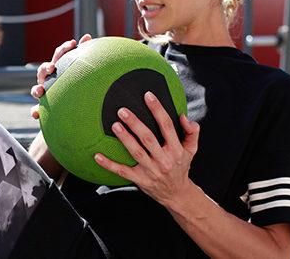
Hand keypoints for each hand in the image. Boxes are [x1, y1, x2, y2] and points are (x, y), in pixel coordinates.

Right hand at [29, 34, 92, 118]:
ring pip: (35, 90)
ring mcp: (43, 93)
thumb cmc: (72, 85)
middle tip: (52, 67)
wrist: (67, 109)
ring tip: (41, 91)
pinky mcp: (41, 108)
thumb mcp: (76, 71)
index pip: (58, 56)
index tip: (72, 43)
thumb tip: (87, 35)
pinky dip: (34, 111)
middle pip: (42, 71)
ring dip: (36, 89)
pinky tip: (36, 114)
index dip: (64, 49)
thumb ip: (81, 55)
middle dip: (45, 68)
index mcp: (57, 69)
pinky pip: (35, 110)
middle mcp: (47, 80)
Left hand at [94, 91, 200, 208]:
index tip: (148, 96)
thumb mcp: (191, 149)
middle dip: (135, 123)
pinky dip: (109, 164)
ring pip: (136, 153)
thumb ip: (192, 131)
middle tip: (123, 111)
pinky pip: (122, 172)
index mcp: (176, 149)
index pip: (167, 126)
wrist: (177, 194)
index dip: (158, 110)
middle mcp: (164, 160)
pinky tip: (97, 156)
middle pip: (148, 138)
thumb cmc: (181, 166)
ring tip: (115, 125)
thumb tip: (183, 116)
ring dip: (124, 139)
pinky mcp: (140, 180)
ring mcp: (151, 171)